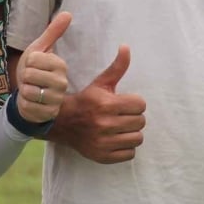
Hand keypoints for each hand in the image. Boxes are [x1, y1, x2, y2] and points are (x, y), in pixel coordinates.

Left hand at [15, 12, 70, 124]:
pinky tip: (30, 103)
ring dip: (24, 91)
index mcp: (61, 65)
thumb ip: (52, 32)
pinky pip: (27, 105)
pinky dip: (23, 104)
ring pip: (28, 91)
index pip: (33, 59)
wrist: (29, 97)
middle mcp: (62, 82)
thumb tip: (68, 13)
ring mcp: (57, 99)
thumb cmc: (34, 71)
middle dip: (24, 77)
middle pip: (29, 75)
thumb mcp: (39, 50)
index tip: (33, 67)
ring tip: (31, 90)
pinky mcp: (49, 114)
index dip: (27, 63)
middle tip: (31, 80)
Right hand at [50, 44, 146, 163]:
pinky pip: (130, 154)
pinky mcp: (103, 156)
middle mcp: (105, 124)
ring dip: (132, 133)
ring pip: (138, 139)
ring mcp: (103, 142)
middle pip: (141, 122)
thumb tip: (126, 47)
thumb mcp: (100, 83)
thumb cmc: (86, 100)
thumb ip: (117, 67)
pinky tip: (117, 139)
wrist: (62, 122)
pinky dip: (126, 148)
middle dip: (134, 117)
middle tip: (123, 115)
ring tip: (121, 128)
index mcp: (106, 105)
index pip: (141, 105)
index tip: (125, 103)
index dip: (135, 103)